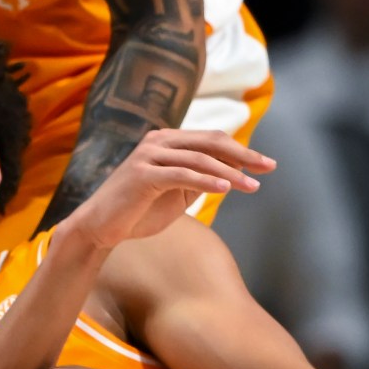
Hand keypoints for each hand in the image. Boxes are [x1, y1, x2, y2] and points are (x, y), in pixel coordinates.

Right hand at [52, 129, 270, 254]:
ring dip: (229, 173)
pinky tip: (226, 190)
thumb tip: (231, 173)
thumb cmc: (138, 211)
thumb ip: (199, 179)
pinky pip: (181, 175)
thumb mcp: (176, 193)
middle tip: (268, 167)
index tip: (266, 165)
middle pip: (210, 142)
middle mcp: (157, 142)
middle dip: (243, 155)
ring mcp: (148, 156)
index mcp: (167, 141)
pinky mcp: (142, 175)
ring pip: (199, 159)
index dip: (241, 151)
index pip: (212, 140)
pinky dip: (206, 182)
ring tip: (251, 186)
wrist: (100, 228)